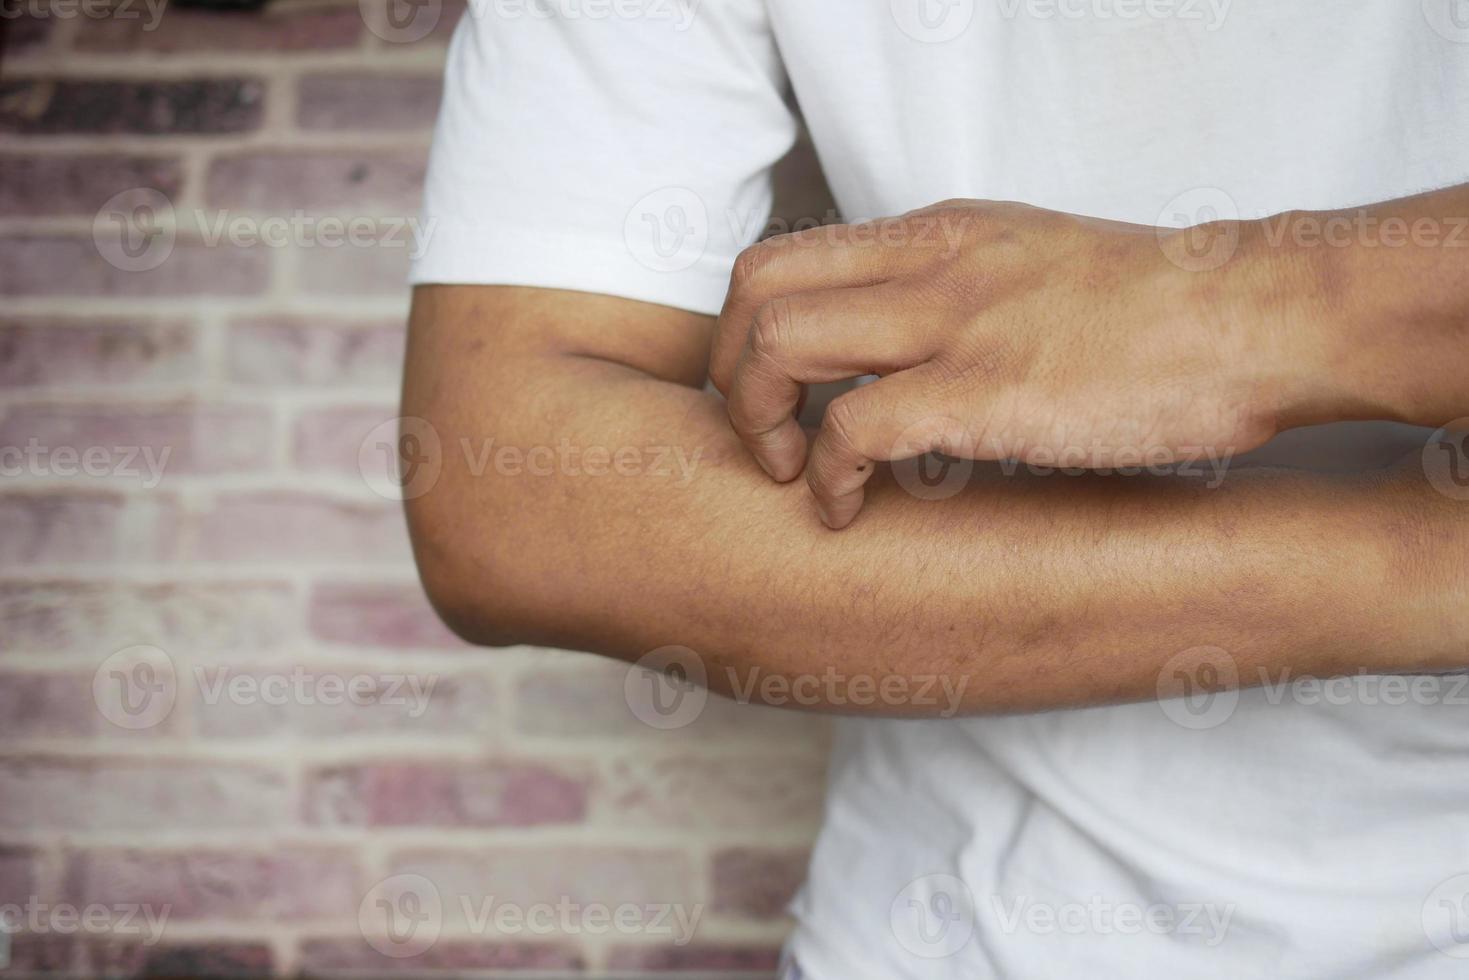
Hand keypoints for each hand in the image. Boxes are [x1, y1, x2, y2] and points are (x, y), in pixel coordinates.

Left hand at [710, 199, 1302, 527]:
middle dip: (730, 371)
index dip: (749, 328)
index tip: (771, 390)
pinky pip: (848, 431)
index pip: (789, 255)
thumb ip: (966, 291)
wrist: (1255, 317)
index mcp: (942, 234)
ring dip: (760, 421)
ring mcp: (950, 324)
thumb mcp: (1039, 264)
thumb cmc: (1165, 307)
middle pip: (755, 288)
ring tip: (790, 472)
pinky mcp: (978, 393)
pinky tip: (848, 511)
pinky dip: (824, 478)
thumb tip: (920, 342)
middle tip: (758, 433)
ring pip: (777, 346)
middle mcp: (929, 263)